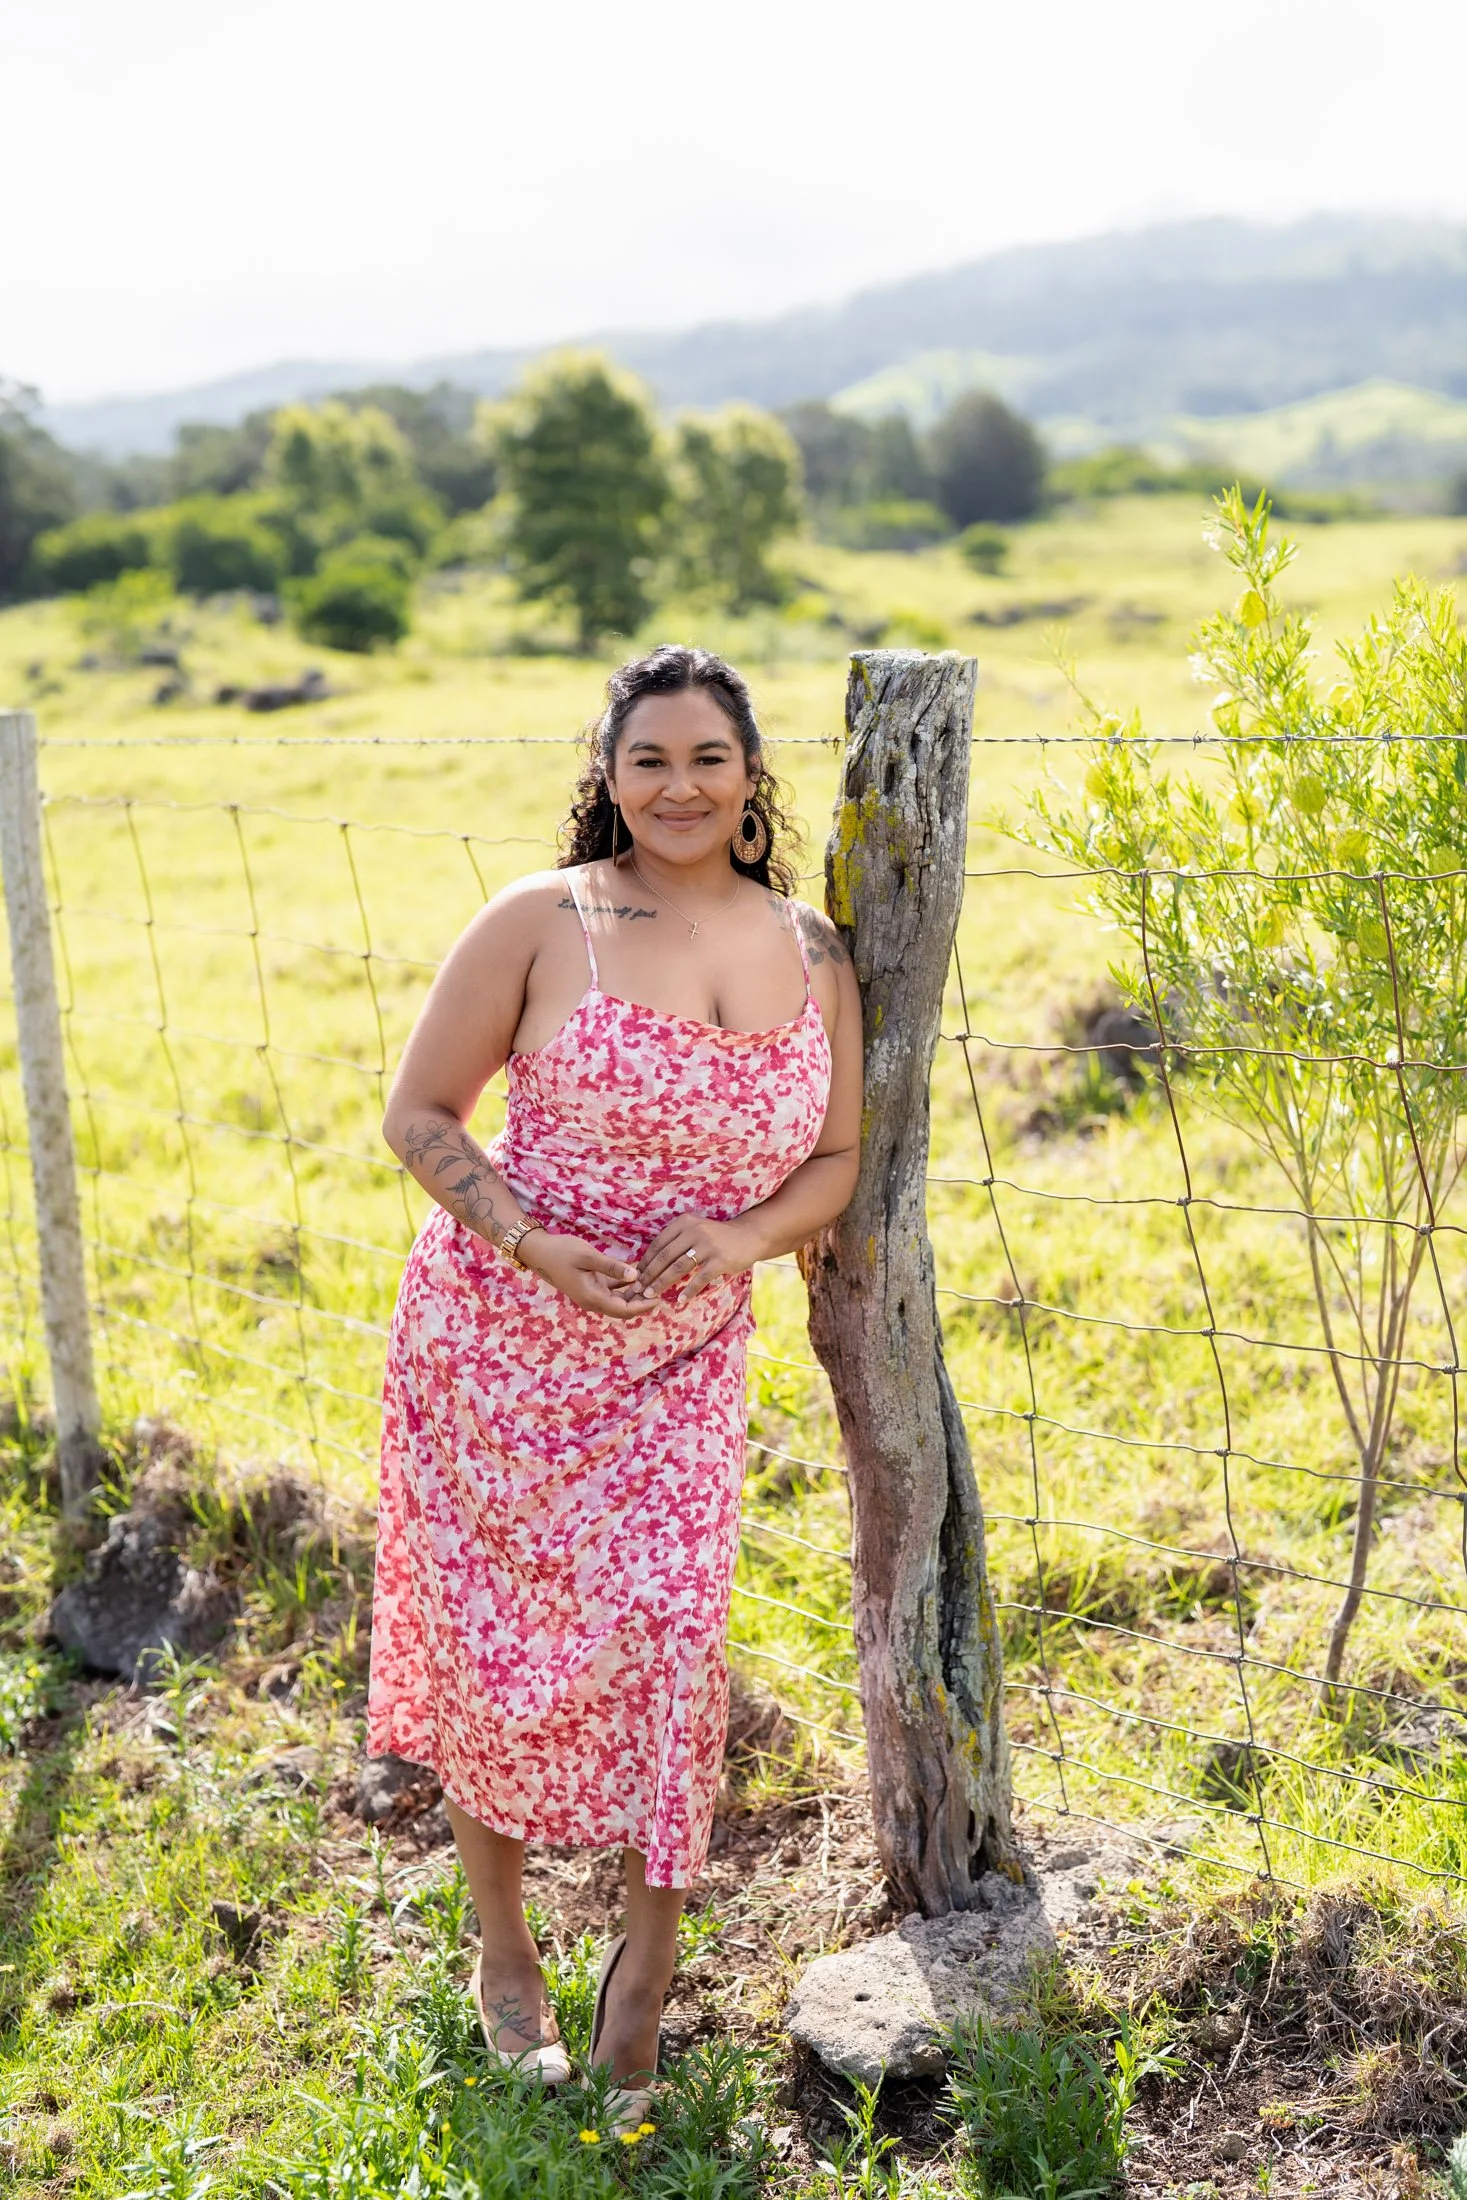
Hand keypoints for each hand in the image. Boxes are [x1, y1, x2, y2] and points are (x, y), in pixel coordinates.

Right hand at [518, 1229, 657, 1318]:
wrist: (539, 1252)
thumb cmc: (561, 1251)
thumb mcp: (587, 1256)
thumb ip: (611, 1267)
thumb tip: (635, 1276)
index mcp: (592, 1297)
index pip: (623, 1309)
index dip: (643, 1307)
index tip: (659, 1299)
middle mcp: (593, 1300)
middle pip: (623, 1308)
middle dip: (642, 1302)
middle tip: (661, 1290)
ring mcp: (591, 1294)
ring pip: (619, 1300)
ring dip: (634, 1294)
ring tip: (653, 1282)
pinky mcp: (591, 1285)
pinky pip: (612, 1290)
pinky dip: (625, 1286)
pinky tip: (637, 1275)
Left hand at [636, 1212, 756, 1305]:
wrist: (749, 1236)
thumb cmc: (716, 1237)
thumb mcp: (695, 1231)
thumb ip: (675, 1242)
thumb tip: (648, 1263)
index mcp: (684, 1222)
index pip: (658, 1243)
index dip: (645, 1261)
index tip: (635, 1276)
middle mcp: (695, 1231)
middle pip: (665, 1256)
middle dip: (648, 1275)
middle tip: (637, 1289)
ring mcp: (708, 1245)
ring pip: (678, 1267)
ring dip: (662, 1283)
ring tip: (650, 1294)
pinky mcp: (720, 1260)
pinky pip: (700, 1278)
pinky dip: (689, 1290)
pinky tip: (680, 1300)